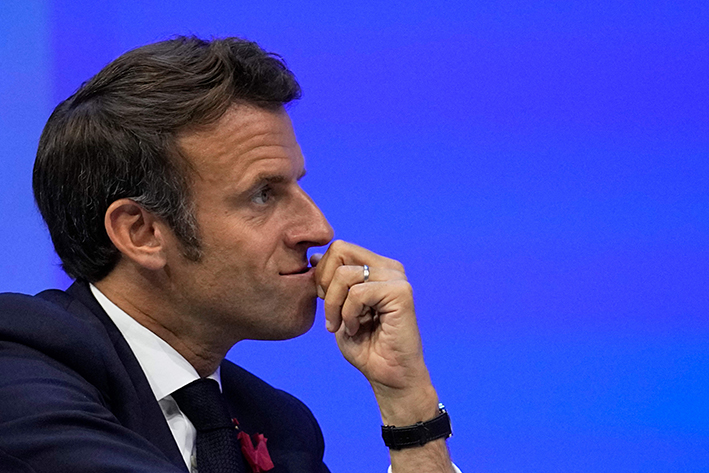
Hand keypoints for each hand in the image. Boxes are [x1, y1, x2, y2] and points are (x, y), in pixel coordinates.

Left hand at [312, 241, 435, 420]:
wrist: (389, 376)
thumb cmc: (366, 347)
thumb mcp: (338, 309)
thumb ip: (330, 283)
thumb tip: (315, 257)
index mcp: (375, 267)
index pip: (338, 248)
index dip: (322, 275)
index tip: (328, 305)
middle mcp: (388, 267)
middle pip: (340, 250)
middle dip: (325, 284)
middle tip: (333, 314)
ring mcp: (397, 278)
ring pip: (345, 274)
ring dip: (335, 305)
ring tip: (345, 326)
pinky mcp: (401, 292)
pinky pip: (358, 293)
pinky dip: (349, 315)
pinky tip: (358, 329)